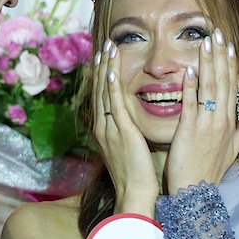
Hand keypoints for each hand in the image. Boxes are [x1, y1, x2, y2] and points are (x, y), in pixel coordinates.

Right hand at [93, 40, 158, 210]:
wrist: (136, 194)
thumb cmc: (138, 176)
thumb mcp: (129, 148)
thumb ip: (128, 131)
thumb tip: (132, 121)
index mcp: (106, 130)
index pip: (103, 96)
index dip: (104, 75)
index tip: (106, 57)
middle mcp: (104, 127)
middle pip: (100, 90)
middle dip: (102, 66)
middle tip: (105, 44)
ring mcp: (111, 130)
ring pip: (105, 93)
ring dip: (106, 69)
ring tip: (109, 49)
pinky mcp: (122, 134)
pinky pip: (115, 107)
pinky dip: (112, 89)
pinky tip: (112, 73)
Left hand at [166, 29, 238, 192]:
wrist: (196, 192)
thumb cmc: (210, 171)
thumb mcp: (233, 149)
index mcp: (230, 122)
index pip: (232, 87)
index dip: (230, 65)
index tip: (228, 45)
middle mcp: (221, 120)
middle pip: (222, 82)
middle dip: (220, 56)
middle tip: (218, 32)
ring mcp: (206, 125)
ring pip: (209, 88)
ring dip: (208, 63)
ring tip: (206, 42)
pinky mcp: (188, 131)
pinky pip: (190, 104)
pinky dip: (190, 87)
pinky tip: (189, 69)